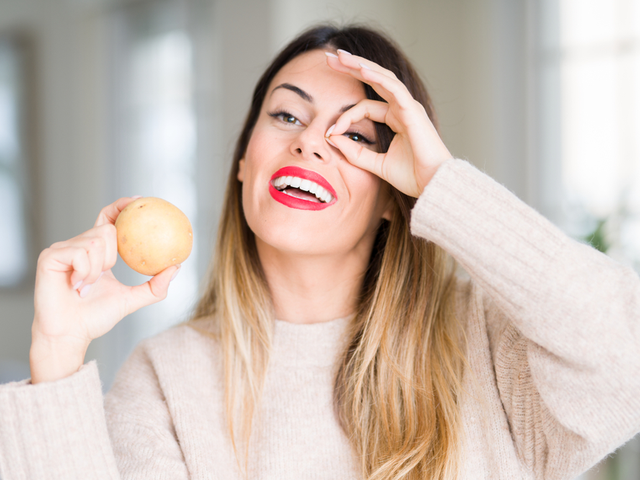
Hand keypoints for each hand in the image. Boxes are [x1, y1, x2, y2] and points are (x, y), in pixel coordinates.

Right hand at [30, 196, 179, 382]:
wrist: (70, 335)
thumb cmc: (94, 319)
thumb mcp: (131, 300)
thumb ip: (154, 286)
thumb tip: (177, 267)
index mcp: (95, 252)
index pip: (108, 219)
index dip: (121, 206)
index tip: (139, 201)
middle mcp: (77, 246)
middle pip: (107, 230)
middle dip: (112, 255)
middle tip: (102, 277)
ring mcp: (62, 250)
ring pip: (96, 242)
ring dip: (98, 269)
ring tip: (86, 286)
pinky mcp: (50, 257)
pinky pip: (80, 253)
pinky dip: (85, 272)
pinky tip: (76, 286)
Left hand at [324, 50, 452, 197]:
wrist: (432, 185)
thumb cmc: (412, 176)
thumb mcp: (375, 164)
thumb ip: (354, 152)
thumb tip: (332, 138)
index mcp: (395, 119)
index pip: (364, 108)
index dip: (345, 117)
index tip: (330, 132)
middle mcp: (402, 108)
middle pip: (374, 81)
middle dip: (351, 68)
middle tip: (329, 58)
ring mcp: (408, 107)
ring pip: (382, 78)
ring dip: (361, 65)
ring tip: (341, 57)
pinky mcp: (412, 110)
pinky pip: (393, 88)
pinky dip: (377, 77)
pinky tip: (361, 69)